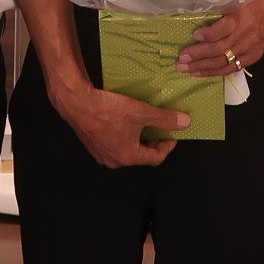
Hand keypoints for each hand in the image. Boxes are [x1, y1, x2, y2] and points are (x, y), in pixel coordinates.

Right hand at [54, 84, 188, 167]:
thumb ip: (164, 118)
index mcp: (128, 157)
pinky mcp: (92, 144)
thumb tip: (185, 122)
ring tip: (142, 123)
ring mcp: (101, 154)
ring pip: (126, 149)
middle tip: (158, 127)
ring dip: (136, 139)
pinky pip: (113, 143)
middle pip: (140, 155)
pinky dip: (123, 135)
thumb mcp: (141, 112)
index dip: (167, 145)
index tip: (172, 133)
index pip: (155, 158)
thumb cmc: (109, 110)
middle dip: (152, 142)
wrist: (77, 103)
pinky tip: (122, 121)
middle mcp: (114, 160)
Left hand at [176, 0, 263, 77]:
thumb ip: (219, 6)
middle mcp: (245, 36)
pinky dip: (217, 72)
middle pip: (218, 50)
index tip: (193, 35)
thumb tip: (197, 13)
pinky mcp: (253, 56)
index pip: (221, 31)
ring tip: (187, 70)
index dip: (206, 35)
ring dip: (203, 68)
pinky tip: (203, 73)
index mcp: (240, 18)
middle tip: (181, 60)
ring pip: (224, 62)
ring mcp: (249, 48)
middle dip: (198, 56)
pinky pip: (233, 68)